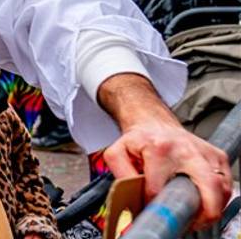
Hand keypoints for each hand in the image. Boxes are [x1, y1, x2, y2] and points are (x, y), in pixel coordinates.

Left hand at [99, 74, 231, 229]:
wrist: (154, 123)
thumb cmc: (138, 140)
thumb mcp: (117, 153)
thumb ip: (121, 176)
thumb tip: (131, 199)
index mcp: (159, 149)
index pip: (161, 190)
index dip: (156, 205)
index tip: (154, 210)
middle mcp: (186, 150)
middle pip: (207, 188)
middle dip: (202, 212)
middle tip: (190, 222)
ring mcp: (205, 153)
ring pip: (221, 189)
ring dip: (212, 208)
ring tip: (196, 216)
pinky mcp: (218, 157)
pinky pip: (227, 184)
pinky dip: (220, 198)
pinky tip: (206, 202)